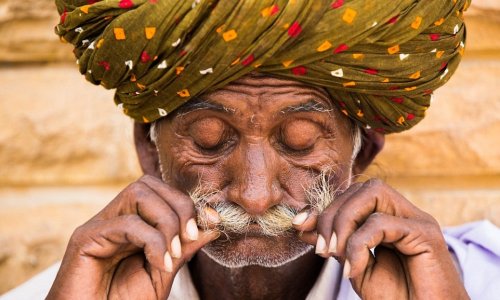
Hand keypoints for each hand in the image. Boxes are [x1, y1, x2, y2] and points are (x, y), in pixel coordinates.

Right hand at [47, 175, 219, 298]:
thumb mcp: (164, 273)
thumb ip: (184, 248)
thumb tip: (212, 224)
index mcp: (132, 224)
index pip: (161, 193)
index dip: (189, 203)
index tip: (213, 221)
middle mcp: (114, 219)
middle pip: (149, 184)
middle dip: (179, 206)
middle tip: (189, 237)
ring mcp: (99, 226)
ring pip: (138, 193)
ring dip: (166, 220)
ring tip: (172, 253)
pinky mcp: (85, 238)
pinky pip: (126, 223)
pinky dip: (151, 240)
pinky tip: (159, 263)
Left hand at [293, 179, 468, 299]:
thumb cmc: (396, 297)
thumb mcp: (354, 266)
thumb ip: (334, 243)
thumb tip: (304, 224)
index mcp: (389, 217)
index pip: (353, 195)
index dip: (324, 207)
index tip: (299, 225)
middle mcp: (405, 213)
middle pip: (361, 188)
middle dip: (332, 214)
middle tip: (322, 248)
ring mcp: (418, 220)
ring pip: (373, 194)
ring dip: (344, 222)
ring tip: (335, 254)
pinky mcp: (427, 234)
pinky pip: (382, 223)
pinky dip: (359, 244)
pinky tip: (353, 269)